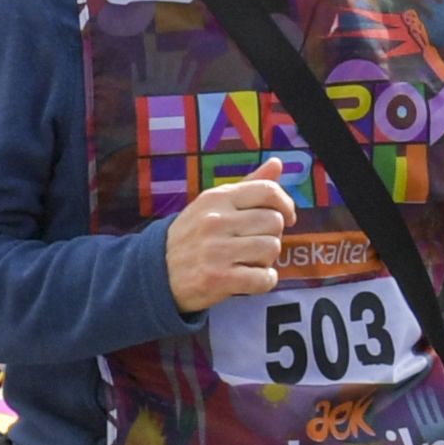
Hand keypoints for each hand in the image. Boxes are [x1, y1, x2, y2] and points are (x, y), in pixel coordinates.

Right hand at [162, 171, 294, 310]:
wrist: (156, 273)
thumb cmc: (191, 237)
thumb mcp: (212, 205)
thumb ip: (247, 185)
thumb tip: (277, 163)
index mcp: (216, 199)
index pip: (267, 191)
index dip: (286, 204)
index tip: (286, 217)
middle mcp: (215, 221)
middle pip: (274, 222)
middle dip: (271, 235)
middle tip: (254, 244)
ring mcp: (216, 251)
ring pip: (271, 248)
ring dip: (266, 259)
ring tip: (247, 261)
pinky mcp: (218, 279)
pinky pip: (264, 278)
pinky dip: (264, 281)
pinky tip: (250, 279)